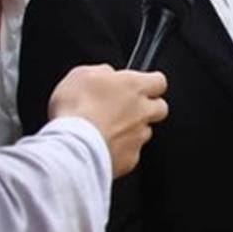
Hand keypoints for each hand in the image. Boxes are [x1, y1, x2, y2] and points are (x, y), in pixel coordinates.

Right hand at [48, 65, 168, 177]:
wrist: (72, 148)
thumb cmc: (75, 110)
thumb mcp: (81, 74)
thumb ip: (102, 72)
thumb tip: (107, 74)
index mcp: (134, 86)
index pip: (159, 81)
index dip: (150, 82)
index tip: (139, 84)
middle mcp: (142, 112)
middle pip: (160, 108)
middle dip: (147, 107)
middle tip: (125, 108)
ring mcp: (138, 137)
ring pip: (145, 131)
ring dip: (132, 130)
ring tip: (107, 130)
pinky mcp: (131, 159)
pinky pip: (132, 153)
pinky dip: (121, 151)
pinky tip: (102, 148)